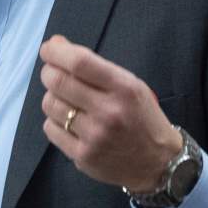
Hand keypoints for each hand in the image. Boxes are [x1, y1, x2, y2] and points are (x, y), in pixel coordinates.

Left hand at [39, 34, 181, 192]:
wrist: (159, 162)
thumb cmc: (142, 117)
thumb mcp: (131, 85)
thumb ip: (96, 67)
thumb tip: (56, 46)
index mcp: (124, 88)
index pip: (80, 63)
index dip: (56, 52)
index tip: (48, 49)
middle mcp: (109, 112)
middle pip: (59, 82)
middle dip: (48, 72)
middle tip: (51, 73)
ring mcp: (94, 136)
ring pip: (50, 105)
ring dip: (52, 97)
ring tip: (65, 100)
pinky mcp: (83, 156)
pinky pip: (51, 129)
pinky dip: (54, 120)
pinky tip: (68, 121)